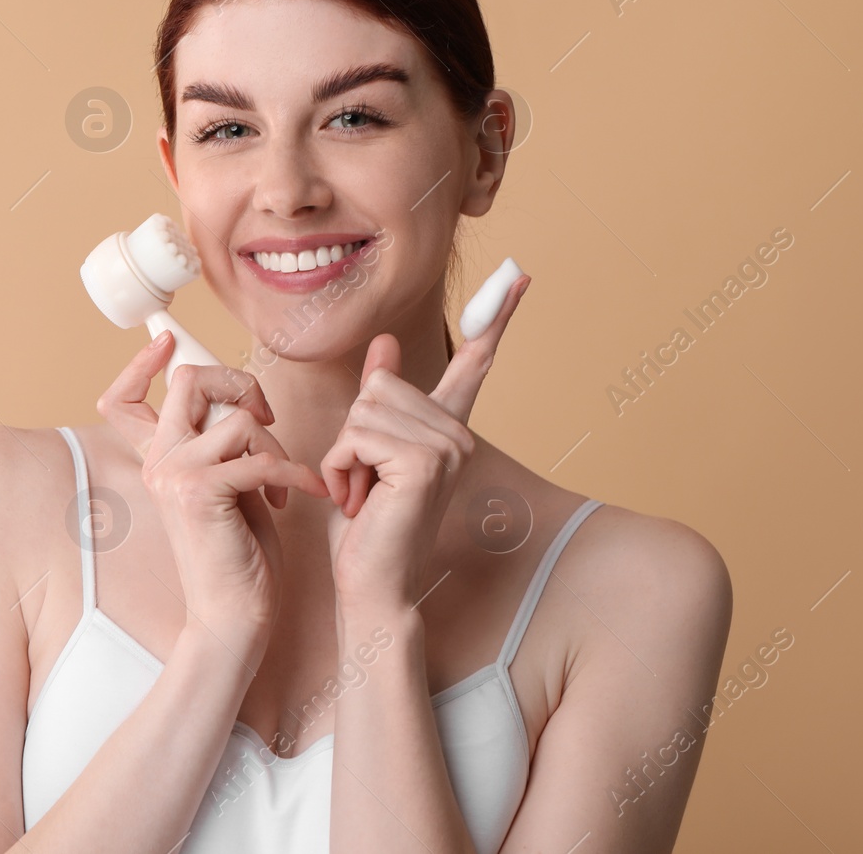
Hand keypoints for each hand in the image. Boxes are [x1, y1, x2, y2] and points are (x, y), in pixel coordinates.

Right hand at [96, 331, 330, 652]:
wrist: (234, 616)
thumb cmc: (241, 554)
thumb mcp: (230, 485)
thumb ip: (224, 443)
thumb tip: (244, 401)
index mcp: (159, 458)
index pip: (122, 399)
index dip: (139, 363)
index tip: (167, 340)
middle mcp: (158, 461)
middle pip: (188, 380)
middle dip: (239, 382)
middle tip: (265, 416)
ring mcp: (174, 476)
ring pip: (237, 419)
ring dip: (275, 443)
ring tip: (284, 479)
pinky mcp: (200, 494)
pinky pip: (258, 457)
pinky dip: (292, 472)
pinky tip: (306, 491)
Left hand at [321, 275, 530, 611]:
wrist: (371, 586)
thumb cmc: (367, 527)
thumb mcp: (364, 452)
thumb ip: (379, 399)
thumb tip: (386, 343)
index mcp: (448, 428)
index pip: (474, 362)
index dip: (497, 317)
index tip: (521, 277)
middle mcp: (458, 433)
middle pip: (381, 385)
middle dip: (352, 434)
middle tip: (366, 483)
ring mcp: (448, 447)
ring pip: (364, 410)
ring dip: (344, 456)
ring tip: (363, 495)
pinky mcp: (425, 462)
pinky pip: (357, 435)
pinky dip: (341, 468)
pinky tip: (360, 502)